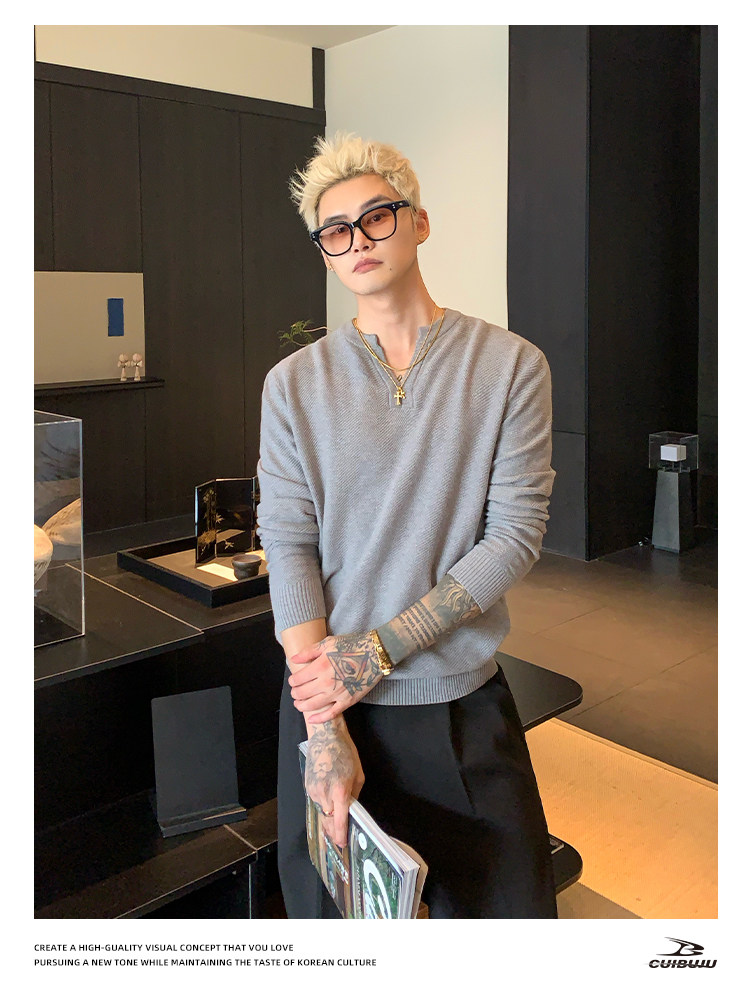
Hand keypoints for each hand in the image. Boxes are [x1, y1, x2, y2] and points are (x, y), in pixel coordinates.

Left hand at [289, 630, 383, 722]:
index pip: (297, 679)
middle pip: (302, 693)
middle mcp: (326, 682)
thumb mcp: (328, 643)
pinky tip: (312, 718)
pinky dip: (319, 718)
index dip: (292, 681)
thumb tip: (294, 659)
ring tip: (298, 703)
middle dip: (295, 693)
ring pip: (312, 705)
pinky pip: (331, 714)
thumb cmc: (351, 645)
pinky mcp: (348, 701)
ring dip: (301, 706)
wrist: (375, 653)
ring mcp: (337, 693)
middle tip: (295, 691)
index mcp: (320, 666)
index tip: (293, 680)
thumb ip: (309, 652)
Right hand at [305, 720, 364, 847]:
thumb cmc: (345, 752)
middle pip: (328, 821)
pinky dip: (322, 807)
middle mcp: (324, 793)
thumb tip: (351, 810)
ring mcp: (313, 790)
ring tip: (334, 826)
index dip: (340, 835)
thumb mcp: (358, 774)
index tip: (343, 844)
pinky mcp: (307, 786)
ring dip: (328, 820)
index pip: (339, 821)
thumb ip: (355, 796)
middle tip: (340, 841)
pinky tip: (328, 807)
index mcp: (340, 791)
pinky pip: (316, 803)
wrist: (325, 737)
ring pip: (321, 813)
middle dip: (333, 832)